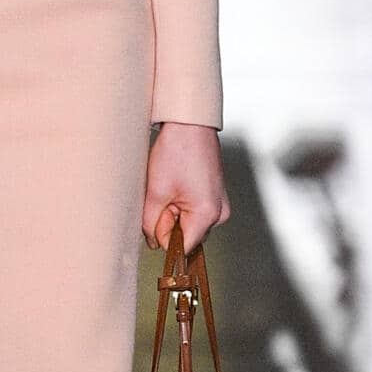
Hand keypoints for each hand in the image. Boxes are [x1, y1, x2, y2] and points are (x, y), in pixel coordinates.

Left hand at [142, 122, 229, 254]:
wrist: (190, 124)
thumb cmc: (176, 152)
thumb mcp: (155, 193)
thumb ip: (151, 225)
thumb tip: (153, 243)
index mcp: (207, 215)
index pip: (182, 247)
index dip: (164, 234)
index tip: (158, 213)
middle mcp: (220, 213)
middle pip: (187, 236)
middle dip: (170, 221)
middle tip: (165, 194)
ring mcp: (220, 205)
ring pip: (190, 224)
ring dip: (176, 212)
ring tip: (173, 186)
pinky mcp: (216, 196)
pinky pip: (196, 212)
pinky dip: (183, 204)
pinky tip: (179, 184)